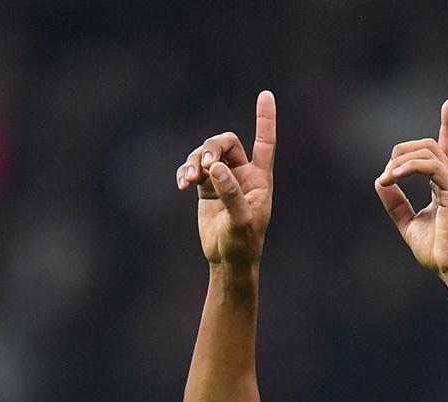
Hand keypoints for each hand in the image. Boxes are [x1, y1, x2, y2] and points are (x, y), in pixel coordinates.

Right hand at [177, 90, 275, 266]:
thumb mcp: (241, 220)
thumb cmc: (243, 243)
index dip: (265, 119)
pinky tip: (182, 184)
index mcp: (260, 178)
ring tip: (188, 180)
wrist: (228, 260)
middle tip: (203, 166)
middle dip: (210, 148)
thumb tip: (216, 168)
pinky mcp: (205, 188)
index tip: (266, 94)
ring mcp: (222, 179)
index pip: (265, 142)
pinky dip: (185, 172)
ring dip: (194, 161)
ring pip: (206, 154)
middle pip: (225, 143)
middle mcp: (242, 174)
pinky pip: (192, 168)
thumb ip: (230, 193)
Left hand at [374, 99, 447, 277]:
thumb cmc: (436, 251)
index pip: (446, 150)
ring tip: (388, 178)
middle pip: (429, 146)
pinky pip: (429, 166)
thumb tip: (380, 182)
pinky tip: (393, 178)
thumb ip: (395, 203)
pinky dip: (408, 168)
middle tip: (387, 175)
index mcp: (443, 187)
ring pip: (428, 150)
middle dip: (402, 150)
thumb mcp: (408, 223)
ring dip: (402, 159)